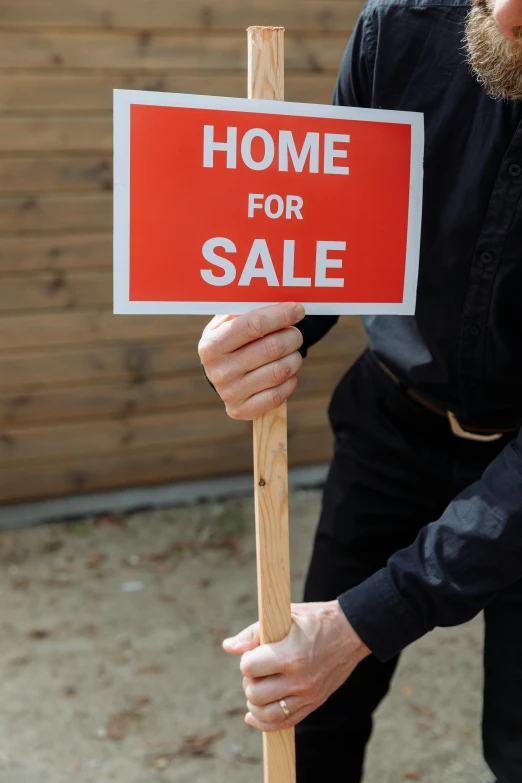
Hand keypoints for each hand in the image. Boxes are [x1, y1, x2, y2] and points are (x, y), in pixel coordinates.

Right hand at [198, 302, 304, 419]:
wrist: (220, 373)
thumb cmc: (232, 340)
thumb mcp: (230, 321)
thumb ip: (249, 309)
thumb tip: (280, 299)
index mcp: (211, 345)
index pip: (253, 325)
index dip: (280, 315)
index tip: (298, 309)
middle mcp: (218, 371)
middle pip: (271, 348)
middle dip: (292, 336)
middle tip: (296, 333)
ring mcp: (229, 393)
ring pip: (280, 371)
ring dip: (295, 358)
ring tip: (292, 352)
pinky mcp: (241, 410)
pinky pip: (278, 395)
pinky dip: (290, 381)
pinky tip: (287, 373)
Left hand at [223, 601, 370, 730]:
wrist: (352, 632)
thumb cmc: (314, 619)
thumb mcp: (285, 616)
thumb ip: (254, 632)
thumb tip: (228, 647)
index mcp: (291, 654)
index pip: (250, 668)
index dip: (247, 660)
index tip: (254, 652)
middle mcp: (300, 679)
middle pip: (255, 693)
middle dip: (249, 681)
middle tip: (257, 669)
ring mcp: (308, 694)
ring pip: (267, 714)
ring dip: (254, 703)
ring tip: (256, 688)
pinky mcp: (314, 703)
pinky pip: (284, 723)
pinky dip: (264, 722)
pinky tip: (254, 715)